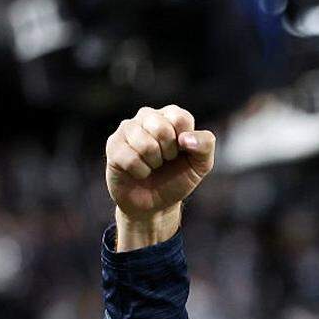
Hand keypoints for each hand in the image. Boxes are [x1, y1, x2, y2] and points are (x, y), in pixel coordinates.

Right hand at [105, 105, 214, 244]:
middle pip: (162, 129)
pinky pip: (130, 158)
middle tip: (165, 160)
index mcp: (171, 115)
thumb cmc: (177, 178)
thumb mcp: (201, 165)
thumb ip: (205, 145)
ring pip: (145, 145)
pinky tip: (139, 172)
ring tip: (152, 165)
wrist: (156, 203)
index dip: (185, 143)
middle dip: (168, 153)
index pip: (181, 118)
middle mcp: (148, 116)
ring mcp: (128, 128)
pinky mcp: (113, 144)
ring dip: (154, 164)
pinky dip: (140, 172)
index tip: (182, 152)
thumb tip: (186, 138)